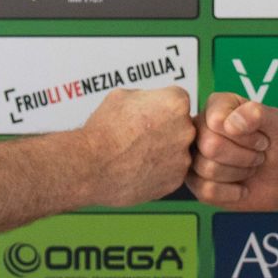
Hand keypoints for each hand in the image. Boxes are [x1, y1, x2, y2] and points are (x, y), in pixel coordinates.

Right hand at [77, 86, 194, 206]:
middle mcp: (186, 129)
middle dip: (165, 130)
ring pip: (177, 151)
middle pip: (181, 126)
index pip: (178, 102)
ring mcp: (183, 157)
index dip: (160, 108)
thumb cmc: (104, 129)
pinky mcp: (175, 181)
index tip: (147, 116)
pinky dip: (158, 171)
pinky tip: (138, 168)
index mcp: (176, 103)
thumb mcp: (123, 96)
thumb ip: (147, 97)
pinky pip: (171, 172)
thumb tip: (150, 101)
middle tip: (140, 136)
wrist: (91, 166)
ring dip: (162, 151)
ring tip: (136, 154)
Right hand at [186, 93, 277, 209]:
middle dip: (244, 156)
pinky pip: (206, 190)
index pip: (217, 121)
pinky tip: (242, 187)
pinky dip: (232, 192)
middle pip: (210, 145)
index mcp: (217, 105)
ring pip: (207, 168)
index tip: (262, 138)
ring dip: (239, 172)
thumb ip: (259, 114)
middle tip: (258, 155)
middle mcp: (200, 127)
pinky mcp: (197, 182)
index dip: (245, 136)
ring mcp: (196, 155)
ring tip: (250, 167)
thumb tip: (231, 123)